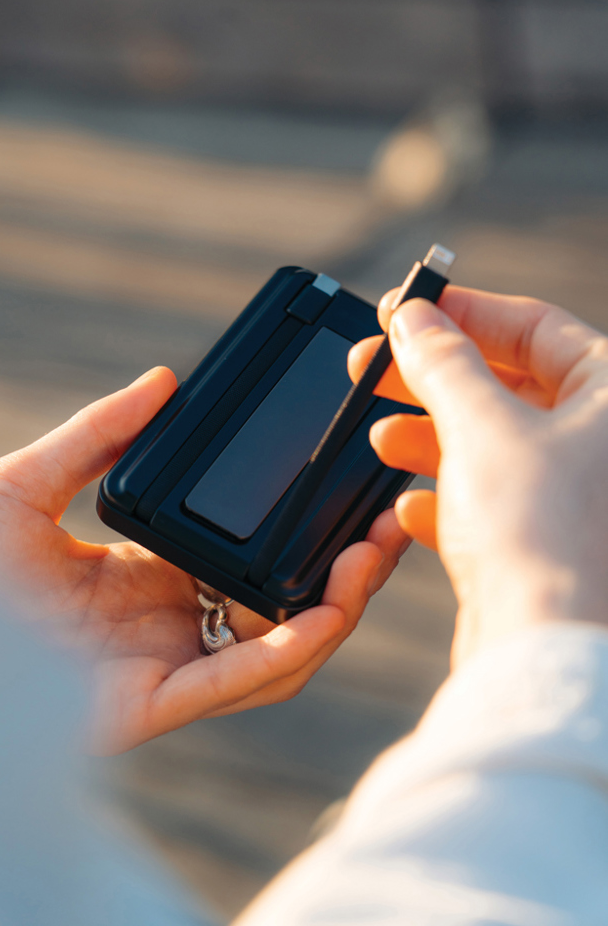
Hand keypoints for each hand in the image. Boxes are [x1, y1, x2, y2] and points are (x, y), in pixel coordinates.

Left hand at [0, 368, 409, 753]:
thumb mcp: (31, 481)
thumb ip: (98, 434)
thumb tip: (162, 380)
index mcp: (148, 576)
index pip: (247, 560)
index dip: (302, 535)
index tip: (347, 494)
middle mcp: (165, 625)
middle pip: (278, 609)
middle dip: (342, 576)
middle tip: (389, 527)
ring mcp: (159, 669)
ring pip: (271, 654)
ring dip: (329, 612)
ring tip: (369, 562)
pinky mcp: (142, 707)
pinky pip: (224, 685)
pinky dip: (277, 656)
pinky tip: (319, 618)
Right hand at [349, 287, 607, 668]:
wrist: (542, 652)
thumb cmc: (544, 538)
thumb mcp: (482, 427)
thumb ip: (443, 363)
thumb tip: (414, 318)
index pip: (536, 326)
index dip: (465, 313)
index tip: (409, 310)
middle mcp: (604, 443)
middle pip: (511, 383)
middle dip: (437, 378)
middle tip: (378, 365)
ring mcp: (578, 494)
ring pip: (496, 442)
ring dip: (432, 436)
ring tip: (382, 435)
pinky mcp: (547, 541)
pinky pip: (493, 499)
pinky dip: (447, 496)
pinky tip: (409, 505)